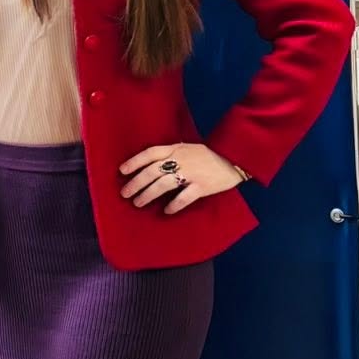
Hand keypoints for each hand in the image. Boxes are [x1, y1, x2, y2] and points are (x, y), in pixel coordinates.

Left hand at [119, 143, 242, 215]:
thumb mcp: (189, 148)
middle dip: (136, 183)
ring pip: (163, 184)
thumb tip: (154, 162)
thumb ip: (173, 154)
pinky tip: (166, 211)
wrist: (236, 157)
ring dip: (148, 194)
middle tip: (125, 193)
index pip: (150, 153)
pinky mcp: (202, 186)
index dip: (135, 161)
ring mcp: (191, 173)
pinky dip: (174, 205)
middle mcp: (180, 160)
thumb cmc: (210, 154)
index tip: (122, 171)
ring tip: (138, 203)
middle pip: (152, 171)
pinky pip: (184, 197)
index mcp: (176, 149)